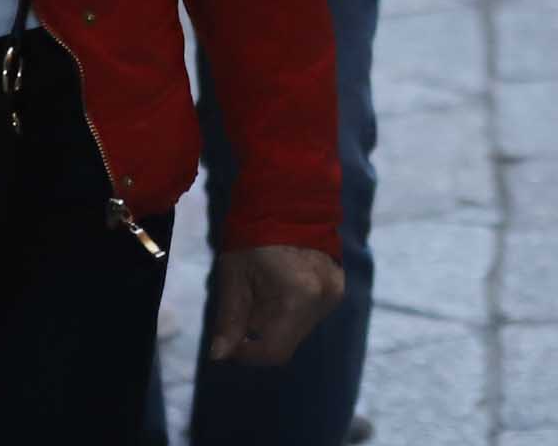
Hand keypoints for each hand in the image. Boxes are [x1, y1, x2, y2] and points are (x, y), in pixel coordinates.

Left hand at [202, 244, 344, 369]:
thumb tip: (219, 356)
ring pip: (299, 330)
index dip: (248, 354)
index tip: (232, 342)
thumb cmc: (254, 237)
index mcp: (299, 296)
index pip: (274, 351)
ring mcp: (335, 293)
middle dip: (260, 334)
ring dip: (276, 323)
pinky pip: (309, 315)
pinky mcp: (338, 289)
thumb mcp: (234, 277)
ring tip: (263, 292)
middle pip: (287, 341)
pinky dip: (290, 311)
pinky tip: (280, 287)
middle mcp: (323, 299)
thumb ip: (230, 319)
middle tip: (246, 308)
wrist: (288, 201)